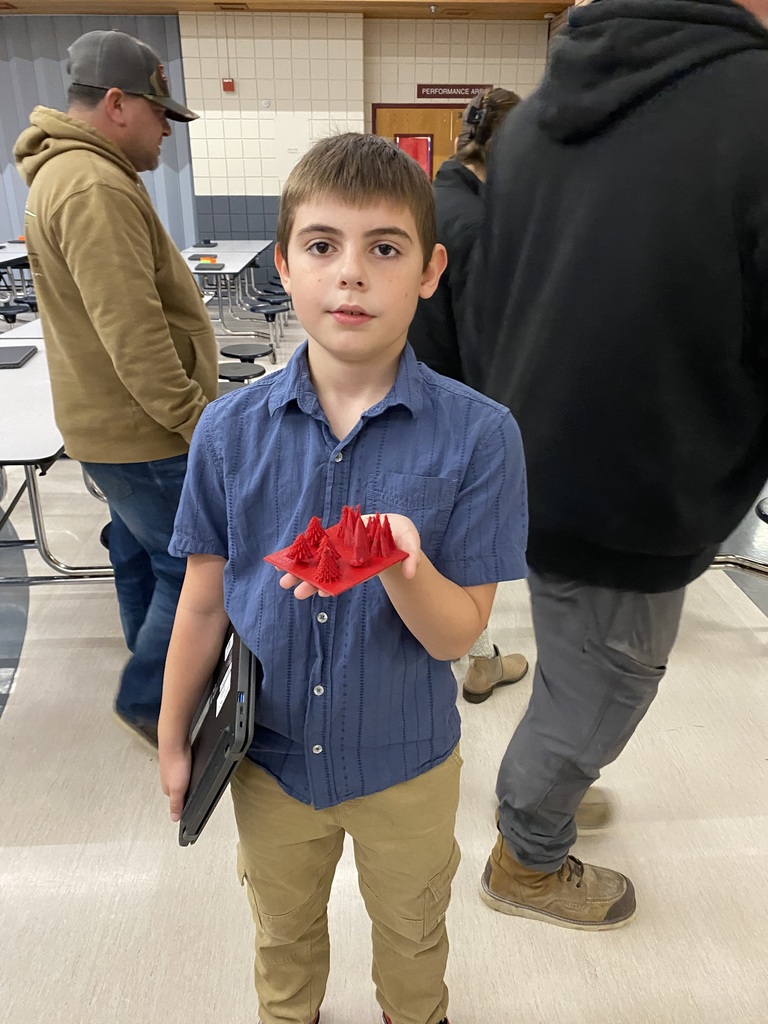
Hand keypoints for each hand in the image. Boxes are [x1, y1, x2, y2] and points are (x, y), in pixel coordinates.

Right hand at [159, 743, 191, 822]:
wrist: (175, 740)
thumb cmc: (175, 762)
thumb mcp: (178, 789)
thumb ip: (176, 804)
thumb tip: (174, 818)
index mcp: (167, 788)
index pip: (177, 800)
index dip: (185, 802)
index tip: (191, 804)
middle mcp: (167, 778)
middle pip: (178, 788)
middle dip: (186, 790)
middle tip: (192, 792)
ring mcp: (172, 767)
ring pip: (180, 777)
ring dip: (185, 779)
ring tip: (190, 780)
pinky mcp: (177, 758)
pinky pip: (182, 766)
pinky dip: (186, 768)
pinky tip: (189, 766)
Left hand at [276, 512, 421, 597]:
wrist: (390, 528)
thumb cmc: (402, 537)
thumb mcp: (411, 542)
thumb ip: (412, 557)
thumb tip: (411, 573)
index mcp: (365, 567)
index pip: (349, 580)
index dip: (337, 586)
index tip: (323, 593)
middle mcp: (350, 563)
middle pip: (329, 575)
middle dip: (312, 583)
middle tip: (296, 592)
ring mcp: (340, 551)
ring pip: (317, 563)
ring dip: (300, 571)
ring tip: (283, 580)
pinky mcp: (333, 538)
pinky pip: (315, 546)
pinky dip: (301, 552)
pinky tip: (283, 560)